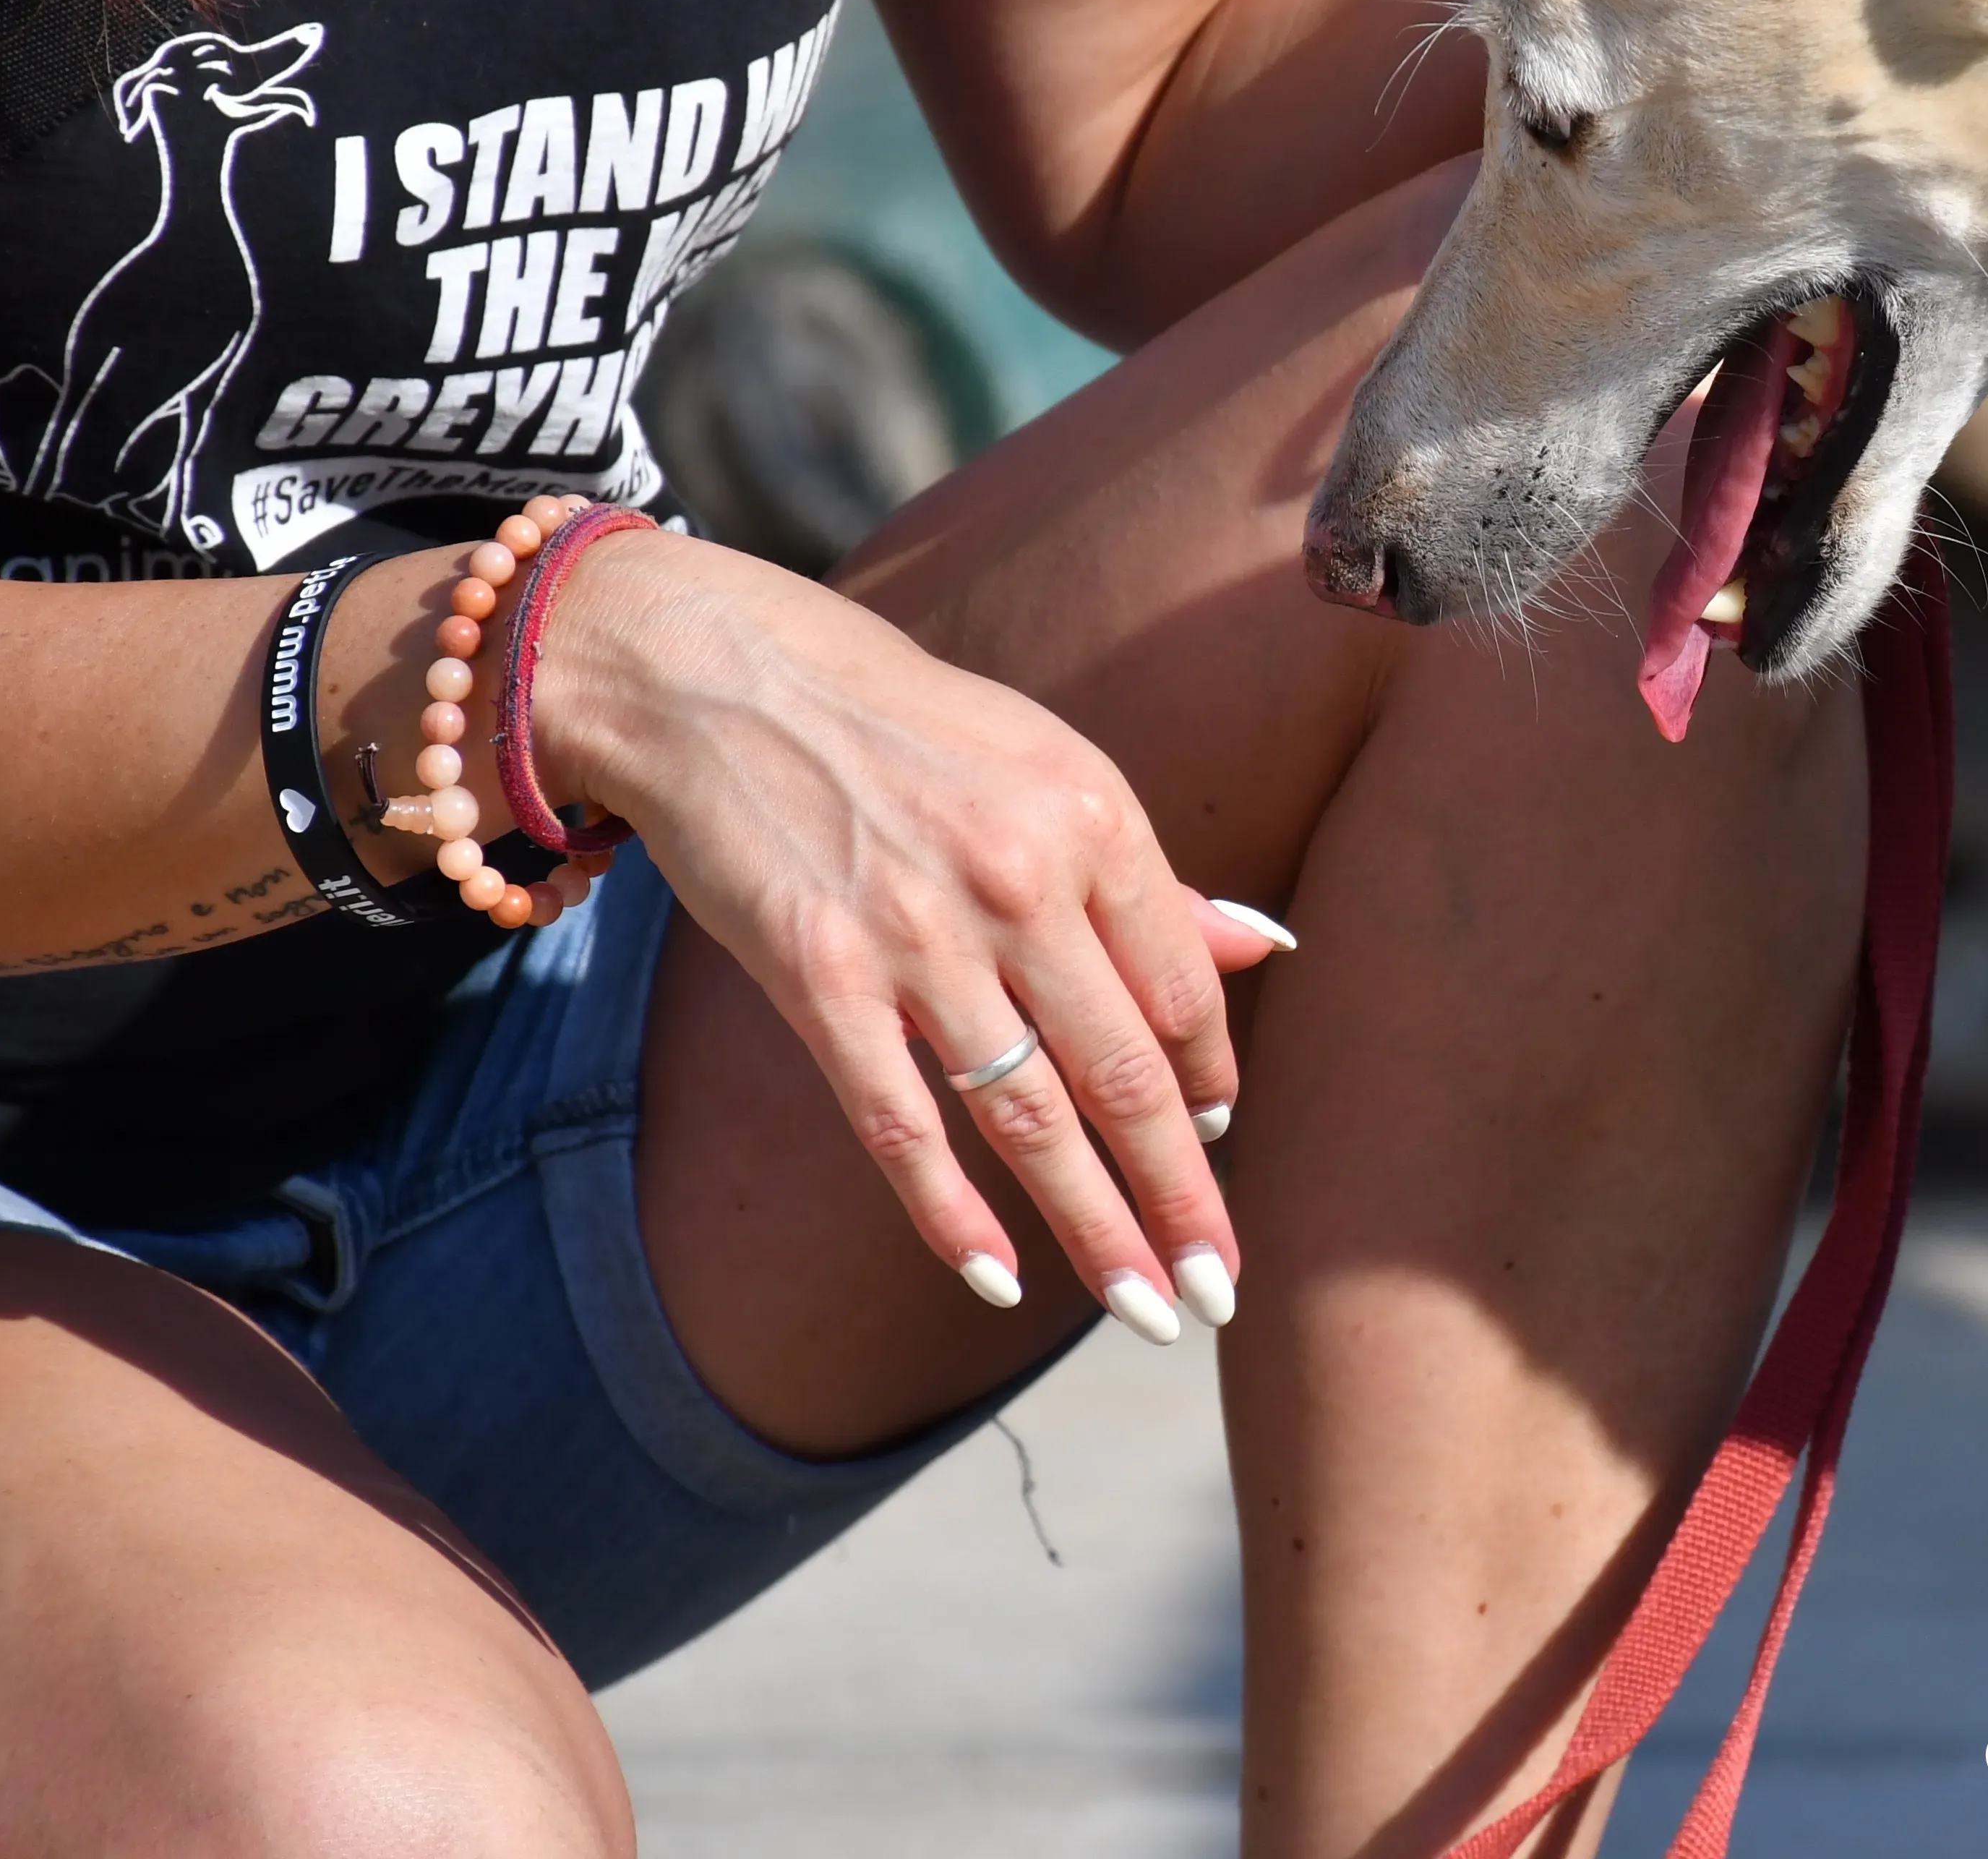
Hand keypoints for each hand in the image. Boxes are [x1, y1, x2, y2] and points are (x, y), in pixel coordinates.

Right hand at [523, 528, 1279, 1335]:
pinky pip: (900, 1126)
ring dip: (1097, 1230)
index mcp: (1094, 821)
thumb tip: (1262, 949)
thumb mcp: (1050, 768)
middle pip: (1125, 1076)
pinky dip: (952, 1215)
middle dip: (1182, 1198)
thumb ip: (1149, 878)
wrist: (725, 678)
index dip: (1210, 1085)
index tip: (1220, 1146)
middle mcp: (1021, 882)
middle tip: (1223, 1293)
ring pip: (1030, 1120)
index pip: (1181, 993)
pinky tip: (1002, 1279)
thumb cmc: (907, 728)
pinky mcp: (817, 980)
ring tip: (1150, 1310)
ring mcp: (917, 938)